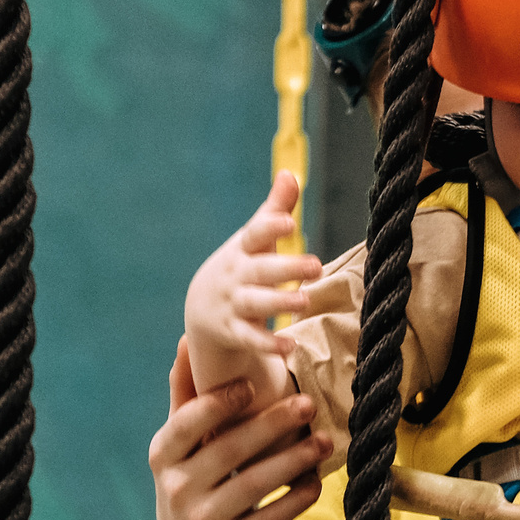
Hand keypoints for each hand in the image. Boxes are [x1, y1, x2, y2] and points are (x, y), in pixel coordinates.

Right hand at [149, 339, 328, 519]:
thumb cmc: (189, 485)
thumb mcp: (177, 448)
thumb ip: (185, 396)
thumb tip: (186, 338)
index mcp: (164, 456)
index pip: (187, 423)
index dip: (218, 403)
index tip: (252, 384)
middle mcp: (177, 488)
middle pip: (229, 449)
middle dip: (272, 424)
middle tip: (307, 403)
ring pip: (255, 483)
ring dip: (293, 459)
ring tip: (323, 440)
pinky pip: (272, 517)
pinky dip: (296, 498)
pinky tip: (316, 481)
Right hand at [184, 173, 325, 374]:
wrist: (203, 308)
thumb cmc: (241, 265)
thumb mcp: (254, 240)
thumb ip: (275, 211)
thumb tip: (291, 173)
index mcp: (243, 250)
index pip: (254, 235)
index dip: (270, 228)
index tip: (289, 222)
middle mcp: (237, 276)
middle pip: (261, 270)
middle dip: (287, 268)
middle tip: (316, 266)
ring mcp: (234, 304)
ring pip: (256, 303)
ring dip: (280, 302)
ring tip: (306, 302)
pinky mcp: (235, 332)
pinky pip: (251, 339)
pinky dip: (269, 344)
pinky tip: (291, 347)